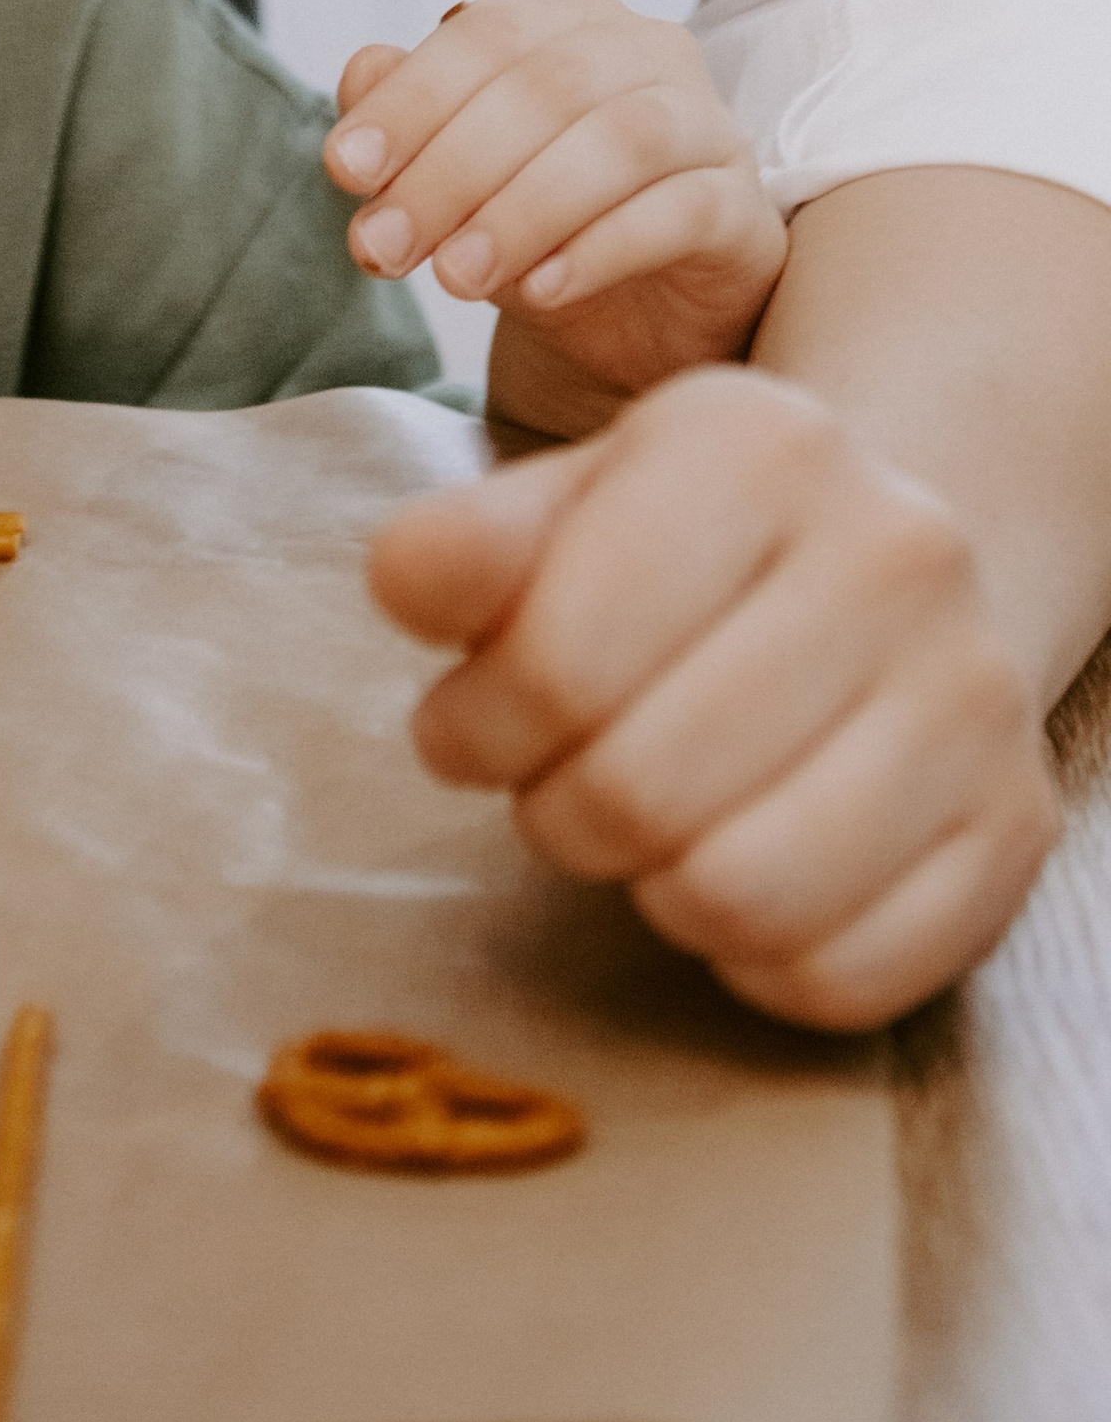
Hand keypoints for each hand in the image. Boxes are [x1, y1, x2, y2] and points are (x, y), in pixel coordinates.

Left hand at [327, 0, 786, 412]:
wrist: (637, 323)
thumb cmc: (540, 224)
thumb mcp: (457, 176)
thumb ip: (412, 120)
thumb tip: (362, 71)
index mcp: (572, 19)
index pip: (487, 33)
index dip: (412, 97)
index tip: (346, 168)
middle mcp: (650, 52)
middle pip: (546, 86)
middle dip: (450, 168)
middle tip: (382, 246)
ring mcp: (709, 128)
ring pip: (621, 140)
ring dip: (524, 209)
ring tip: (455, 277)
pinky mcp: (745, 212)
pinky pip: (683, 212)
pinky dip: (603, 248)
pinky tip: (541, 291)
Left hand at [370, 368, 1060, 1027]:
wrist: (889, 558)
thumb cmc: (685, 541)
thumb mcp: (567, 497)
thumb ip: (469, 543)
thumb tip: (404, 584)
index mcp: (760, 444)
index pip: (561, 657)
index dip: (477, 724)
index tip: (466, 724)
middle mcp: (895, 553)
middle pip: (641, 791)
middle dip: (555, 812)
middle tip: (551, 781)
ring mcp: (975, 696)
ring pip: (743, 896)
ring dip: (651, 889)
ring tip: (640, 827)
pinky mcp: (1017, 827)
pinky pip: (843, 977)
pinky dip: (756, 961)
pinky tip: (733, 871)